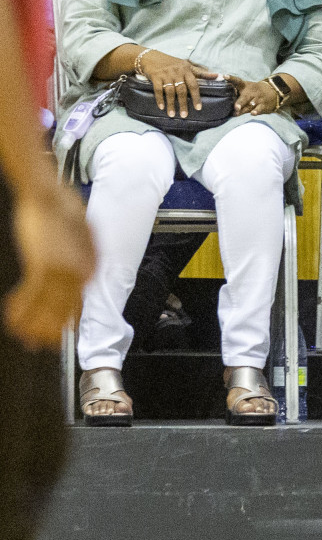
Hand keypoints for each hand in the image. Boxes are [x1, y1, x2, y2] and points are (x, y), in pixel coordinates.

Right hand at [3, 180, 95, 349]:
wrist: (48, 195)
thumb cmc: (63, 209)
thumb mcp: (84, 234)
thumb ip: (86, 256)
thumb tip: (85, 275)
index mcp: (90, 265)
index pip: (79, 301)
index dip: (66, 320)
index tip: (57, 332)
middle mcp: (78, 271)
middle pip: (64, 310)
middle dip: (50, 331)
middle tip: (39, 344)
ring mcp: (61, 270)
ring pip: (47, 307)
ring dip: (33, 325)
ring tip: (24, 338)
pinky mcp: (41, 266)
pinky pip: (31, 295)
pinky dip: (21, 308)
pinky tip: (13, 316)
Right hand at [138, 49, 219, 118]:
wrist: (151, 57)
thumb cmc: (172, 63)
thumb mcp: (187, 65)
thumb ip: (200, 72)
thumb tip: (217, 76)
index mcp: (187, 70)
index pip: (193, 85)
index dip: (196, 97)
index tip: (198, 108)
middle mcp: (177, 72)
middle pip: (182, 90)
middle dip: (183, 104)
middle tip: (184, 115)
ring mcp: (166, 74)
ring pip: (170, 91)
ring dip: (171, 104)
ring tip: (172, 114)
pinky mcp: (156, 76)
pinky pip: (158, 89)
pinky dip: (160, 99)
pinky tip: (162, 107)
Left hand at [227, 75, 281, 115]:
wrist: (273, 91)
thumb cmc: (254, 91)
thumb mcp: (246, 87)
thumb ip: (235, 90)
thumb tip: (219, 94)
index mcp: (245, 86)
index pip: (237, 81)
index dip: (231, 78)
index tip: (225, 76)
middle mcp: (251, 92)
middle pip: (244, 97)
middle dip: (240, 102)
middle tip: (235, 107)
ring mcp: (258, 99)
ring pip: (250, 105)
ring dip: (244, 109)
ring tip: (237, 113)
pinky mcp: (264, 105)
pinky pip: (259, 109)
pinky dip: (256, 111)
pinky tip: (253, 113)